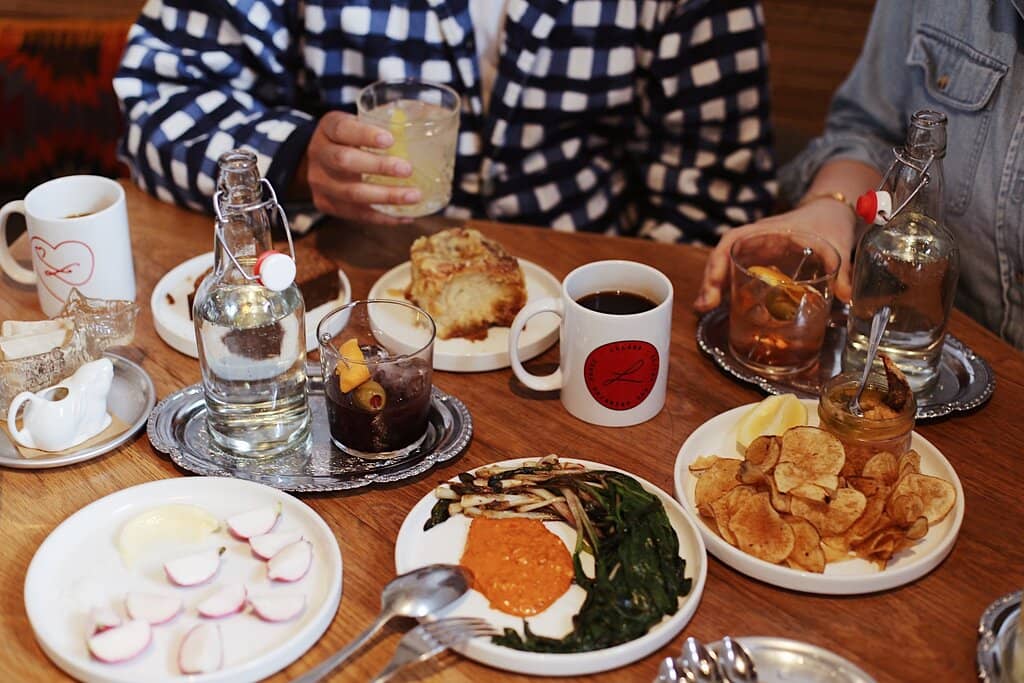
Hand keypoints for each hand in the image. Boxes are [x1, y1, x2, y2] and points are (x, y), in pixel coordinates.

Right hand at [304, 111, 420, 223]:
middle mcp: (319, 155)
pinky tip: (405, 215)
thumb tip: (424, 127)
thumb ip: (380, 125)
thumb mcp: (356, 123)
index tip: (390, 139)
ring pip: (352, 194)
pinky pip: (357, 214)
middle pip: (344, 162)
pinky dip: (383, 216)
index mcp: (327, 129)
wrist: (317, 161)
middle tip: (407, 169)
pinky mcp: (327, 205)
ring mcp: (321, 183)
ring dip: (386, 197)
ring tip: (414, 196)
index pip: (342, 129)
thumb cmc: (348, 139)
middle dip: (378, 167)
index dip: (365, 135)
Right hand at [693, 199, 857, 311]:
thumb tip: (846, 297)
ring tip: (705, 309)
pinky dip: (727, 288)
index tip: (714, 284)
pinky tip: (723, 305)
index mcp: (768, 231)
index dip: (718, 262)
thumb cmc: (829, 223)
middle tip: (704, 306)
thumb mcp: (837, 244)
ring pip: (726, 266)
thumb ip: (843, 271)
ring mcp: (756, 252)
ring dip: (714, 286)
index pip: (732, 241)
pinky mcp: (761, 263)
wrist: (831, 213)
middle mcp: (756, 240)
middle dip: (709, 281)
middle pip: (721, 257)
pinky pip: (737, 273)